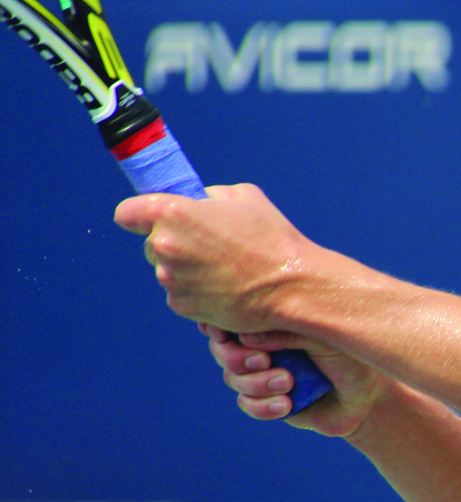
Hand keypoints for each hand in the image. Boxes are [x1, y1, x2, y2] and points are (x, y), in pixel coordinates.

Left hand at [115, 184, 320, 333]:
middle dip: (173, 244)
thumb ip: (210, 196)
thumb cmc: (271, 239)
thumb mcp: (245, 197)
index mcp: (173, 213)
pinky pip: (180, 293)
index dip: (139, 215)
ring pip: (167, 270)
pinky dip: (197, 291)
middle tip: (208, 247)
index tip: (150, 220)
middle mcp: (164, 246)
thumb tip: (201, 202)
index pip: (127, 213)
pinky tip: (224, 287)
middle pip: (150, 244)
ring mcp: (171, 279)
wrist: (291, 285)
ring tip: (224, 269)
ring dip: (187, 269)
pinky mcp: (181, 306)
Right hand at [202, 324, 392, 437]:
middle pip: (223, 348)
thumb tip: (245, 336)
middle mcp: (263, 345)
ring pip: (233, 378)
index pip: (233, 317)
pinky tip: (287, 405)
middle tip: (263, 361)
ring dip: (256, 383)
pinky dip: (263, 406)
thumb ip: (288, 333)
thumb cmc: (351, 358)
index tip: (225, 332)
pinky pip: (249, 404)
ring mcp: (263, 374)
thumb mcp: (323, 339)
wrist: (368, 399)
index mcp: (274, 322)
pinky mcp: (268, 401)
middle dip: (236, 357)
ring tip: (288, 383)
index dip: (221, 325)